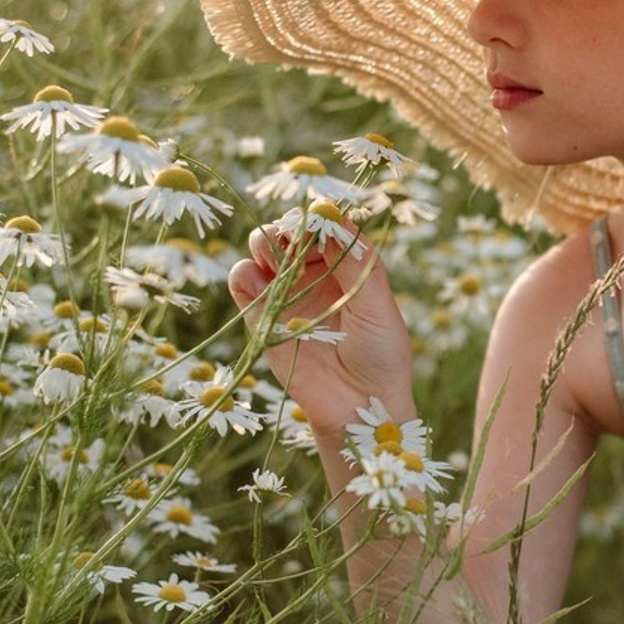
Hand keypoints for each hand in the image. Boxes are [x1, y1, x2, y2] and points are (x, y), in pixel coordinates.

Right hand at [227, 221, 414, 442]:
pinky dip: (244, 274)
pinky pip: (243, 281)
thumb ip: (356, 261)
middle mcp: (316, 272)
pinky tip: (259, 284)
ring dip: (264, 243)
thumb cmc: (381, 354)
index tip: (316, 218)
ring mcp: (286, 292)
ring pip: (263, 248)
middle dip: (287, 226)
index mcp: (348, 264)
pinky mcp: (261, 315)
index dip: (318, 216)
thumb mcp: (377, 303)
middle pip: (290, 230)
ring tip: (276, 261)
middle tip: (292, 241)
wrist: (358, 406)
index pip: (326, 225)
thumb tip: (332, 217)